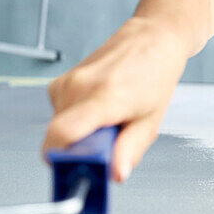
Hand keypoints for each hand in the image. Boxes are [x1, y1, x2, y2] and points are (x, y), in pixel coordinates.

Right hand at [41, 18, 187, 182]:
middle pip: (58, 136)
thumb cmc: (155, 75)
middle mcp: (79, 86)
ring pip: (59, 126)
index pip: (61, 133)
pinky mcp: (61, 81)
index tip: (78, 167)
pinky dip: (76, 119)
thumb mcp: (151, 120)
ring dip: (80, 133)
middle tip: (107, 143)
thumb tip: (115, 175)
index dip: (62, 158)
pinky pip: (60, 114)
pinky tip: (99, 110)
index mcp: (104, 96)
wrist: (152, 38)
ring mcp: (67, 81)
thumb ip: (129, 150)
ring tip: (108, 121)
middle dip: (78, 149)